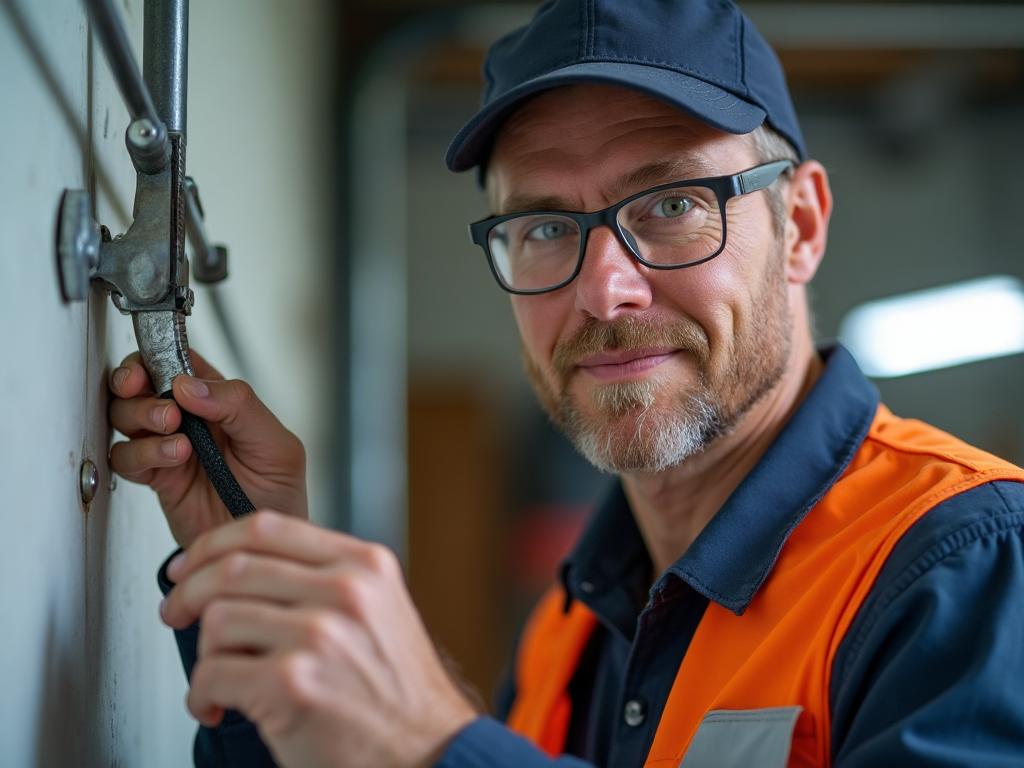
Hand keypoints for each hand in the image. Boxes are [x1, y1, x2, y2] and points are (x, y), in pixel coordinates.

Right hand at [108, 352, 306, 547]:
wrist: (265, 548)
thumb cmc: (279, 495)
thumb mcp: (276, 446)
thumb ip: (239, 407)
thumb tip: (188, 384)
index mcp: (220, 401)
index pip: (179, 361)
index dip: (158, 356)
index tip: (152, 366)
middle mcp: (190, 420)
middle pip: (141, 383)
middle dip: (137, 382)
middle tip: (161, 400)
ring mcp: (170, 447)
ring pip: (126, 416)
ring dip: (141, 416)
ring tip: (173, 429)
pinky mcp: (157, 478)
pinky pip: (127, 457)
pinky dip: (141, 453)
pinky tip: (173, 457)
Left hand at [160, 511, 477, 767]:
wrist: (430, 753)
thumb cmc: (399, 693)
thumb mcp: (379, 611)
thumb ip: (326, 580)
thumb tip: (247, 570)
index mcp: (364, 566)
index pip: (268, 527)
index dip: (213, 543)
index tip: (190, 563)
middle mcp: (344, 592)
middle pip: (233, 568)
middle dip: (188, 593)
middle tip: (176, 611)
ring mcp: (318, 636)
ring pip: (218, 620)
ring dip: (204, 655)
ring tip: (220, 677)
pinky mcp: (292, 684)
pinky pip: (212, 675)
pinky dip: (201, 696)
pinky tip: (219, 706)